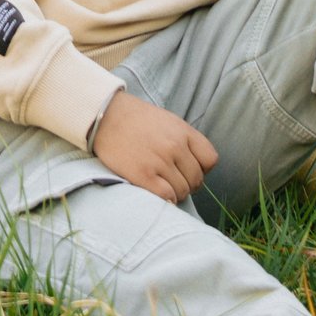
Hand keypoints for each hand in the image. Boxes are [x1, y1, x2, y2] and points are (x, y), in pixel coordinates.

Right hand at [91, 91, 218, 202]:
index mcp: (183, 131)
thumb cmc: (136, 120)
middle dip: (188, 184)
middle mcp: (174, 146)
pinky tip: (157, 192)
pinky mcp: (143, 175)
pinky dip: (166, 199)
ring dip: (175, 193)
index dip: (202, 168)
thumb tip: (198, 169)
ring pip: (182, 191)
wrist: (105, 116)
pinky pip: (167, 197)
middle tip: (173, 181)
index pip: (210, 159)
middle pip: (196, 179)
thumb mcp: (168, 121)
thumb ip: (185, 141)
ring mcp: (159, 161)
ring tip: (162, 185)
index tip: (189, 170)